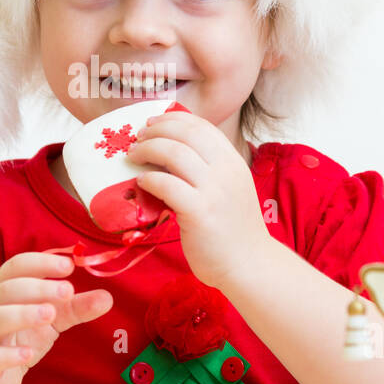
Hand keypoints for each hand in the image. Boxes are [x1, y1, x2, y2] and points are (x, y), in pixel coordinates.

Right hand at [0, 252, 112, 383]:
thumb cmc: (16, 339)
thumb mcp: (49, 320)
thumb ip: (74, 307)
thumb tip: (108, 298)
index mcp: (1, 289)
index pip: (17, 266)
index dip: (42, 262)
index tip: (70, 265)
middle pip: (7, 289)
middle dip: (38, 287)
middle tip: (67, 291)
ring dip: (23, 314)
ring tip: (50, 314)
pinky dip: (7, 355)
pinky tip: (27, 355)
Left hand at [130, 109, 272, 289]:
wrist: (249, 264)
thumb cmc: (233, 229)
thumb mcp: (229, 188)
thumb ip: (209, 169)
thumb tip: (170, 152)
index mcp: (233, 161)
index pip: (201, 126)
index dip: (172, 119)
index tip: (152, 123)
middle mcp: (226, 170)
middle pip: (185, 133)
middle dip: (155, 131)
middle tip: (138, 138)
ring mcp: (213, 190)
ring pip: (173, 153)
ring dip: (147, 150)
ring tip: (133, 156)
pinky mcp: (199, 212)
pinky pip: (166, 184)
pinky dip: (148, 179)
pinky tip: (141, 183)